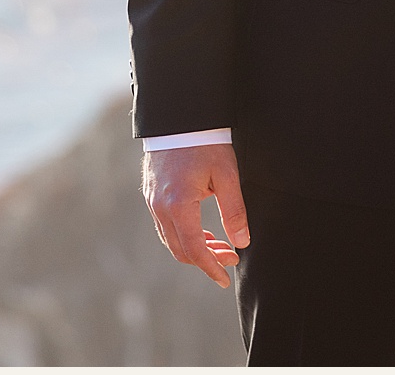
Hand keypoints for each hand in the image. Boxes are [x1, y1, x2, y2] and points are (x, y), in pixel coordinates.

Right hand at [142, 142, 246, 287]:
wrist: (179, 117)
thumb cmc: (206, 142)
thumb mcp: (226, 175)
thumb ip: (234, 210)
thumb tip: (242, 242)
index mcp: (178, 205)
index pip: (195, 249)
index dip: (211, 267)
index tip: (225, 279)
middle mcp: (160, 208)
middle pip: (180, 250)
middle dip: (206, 260)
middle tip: (231, 259)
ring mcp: (153, 202)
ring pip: (171, 240)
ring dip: (195, 249)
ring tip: (220, 246)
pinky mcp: (152, 195)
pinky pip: (166, 227)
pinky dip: (184, 236)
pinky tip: (203, 232)